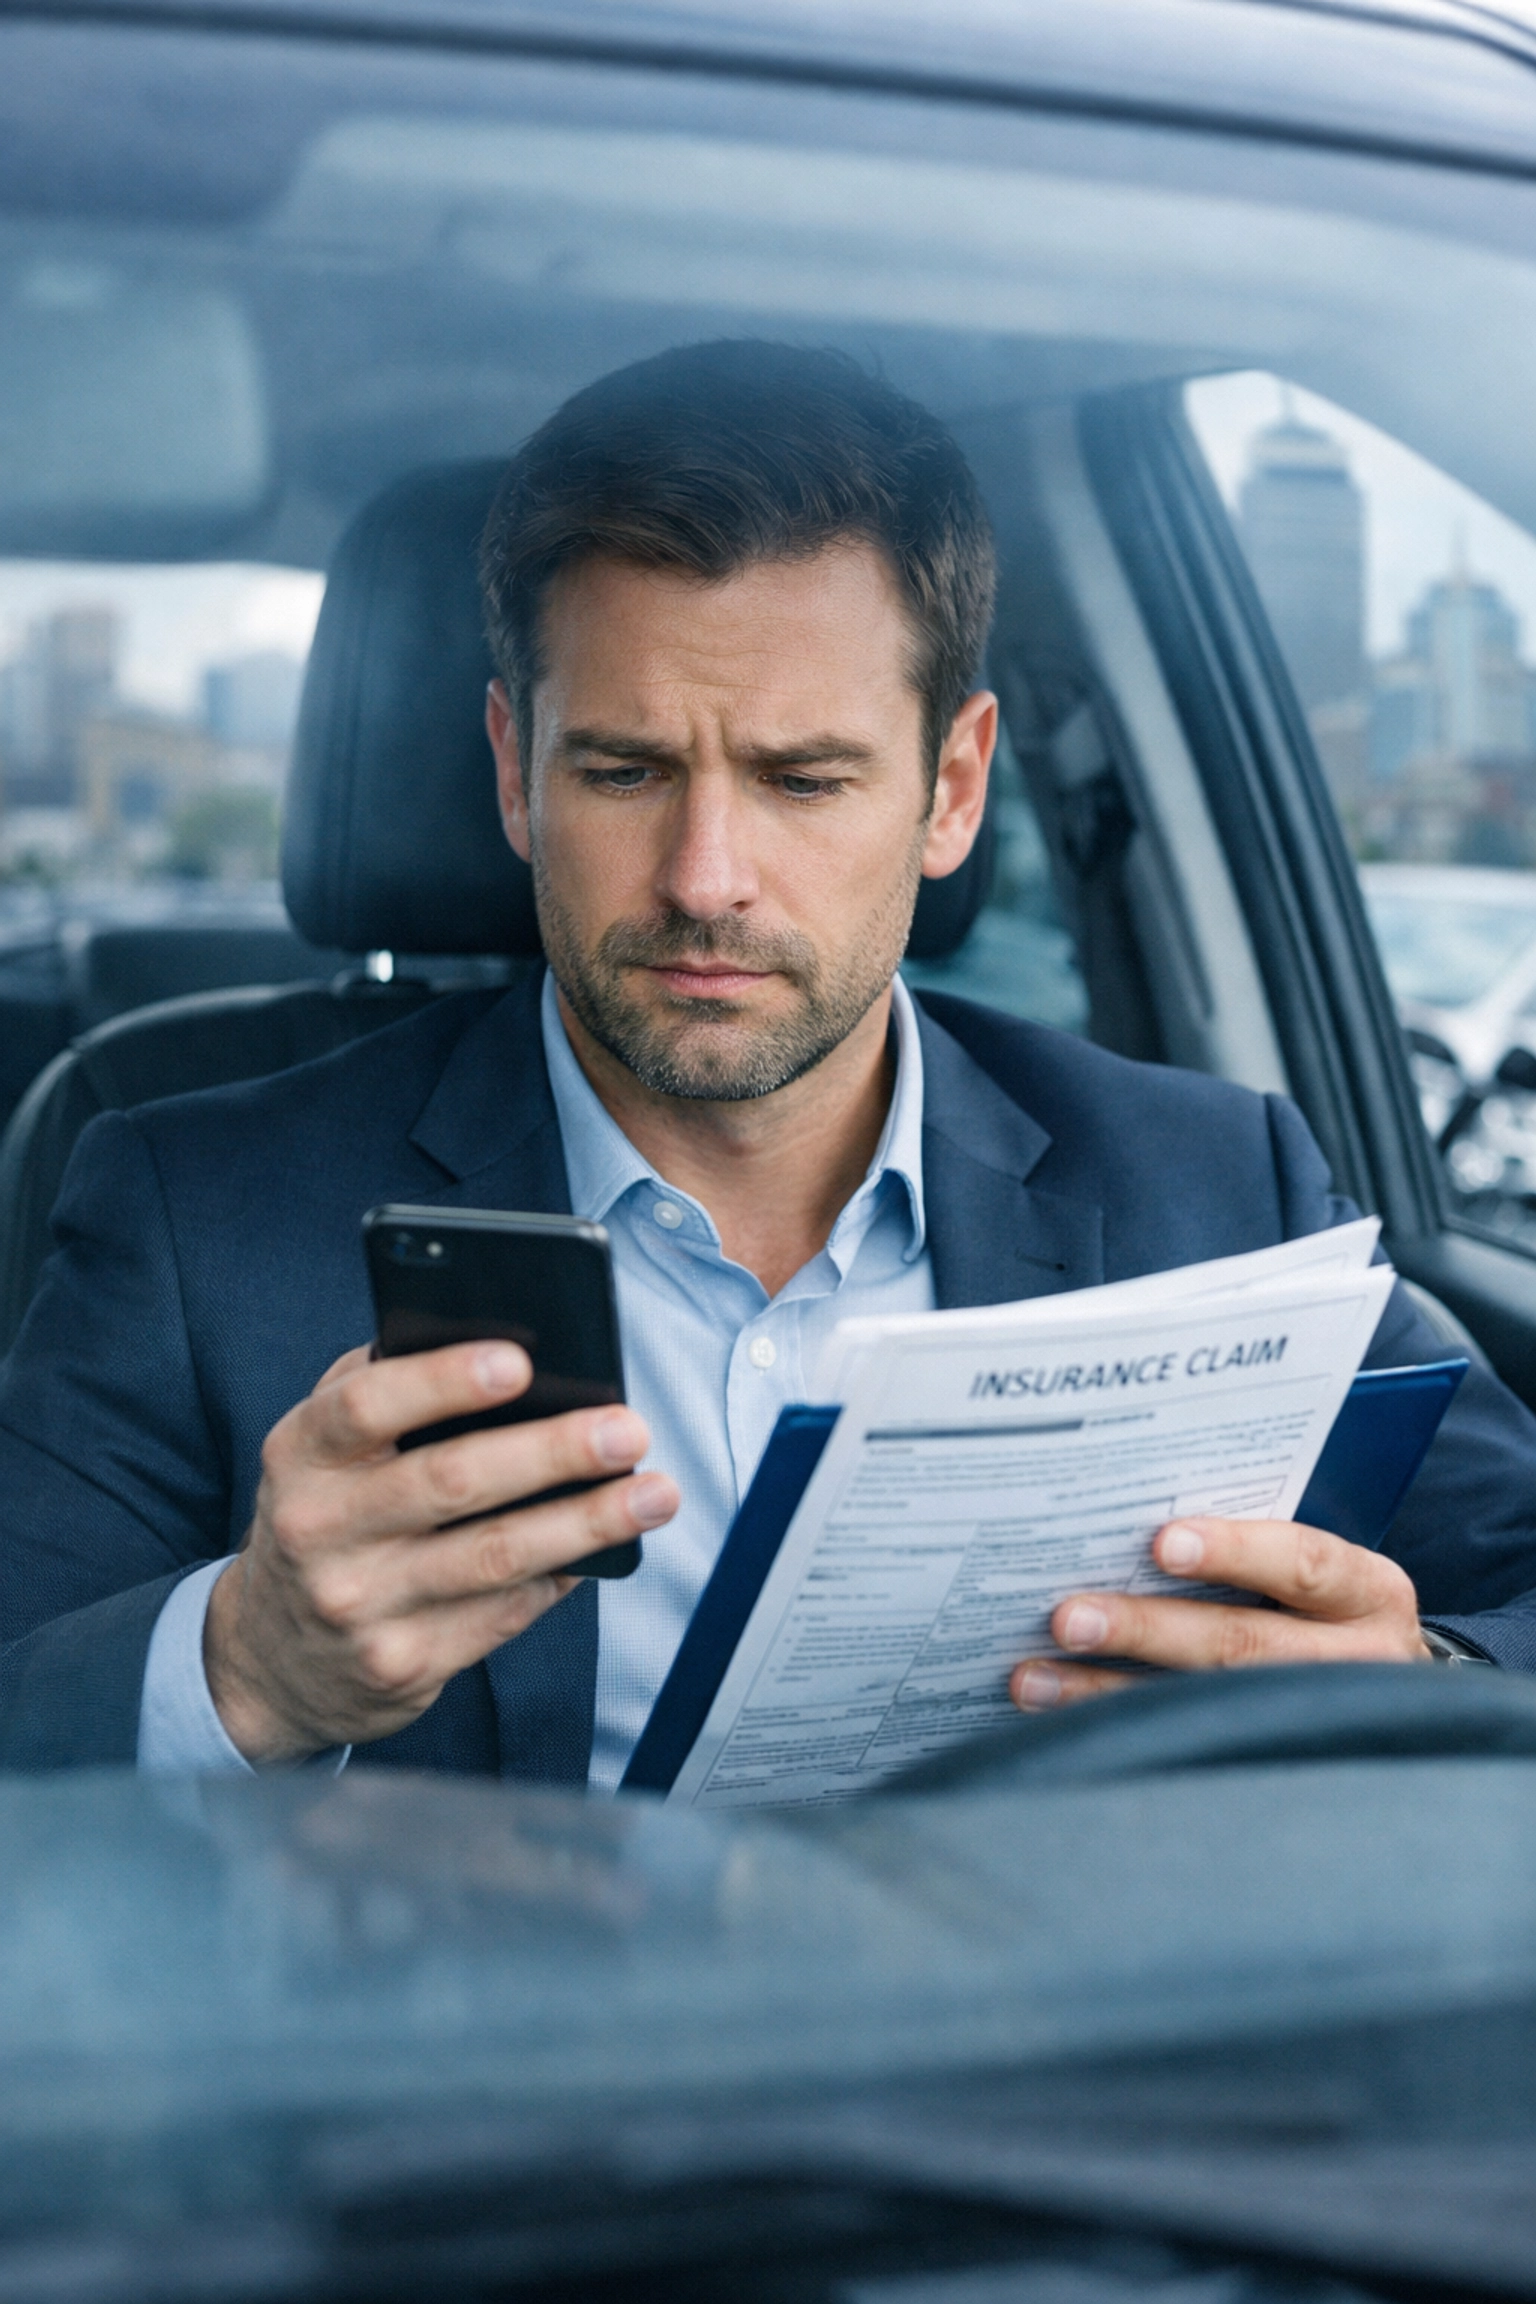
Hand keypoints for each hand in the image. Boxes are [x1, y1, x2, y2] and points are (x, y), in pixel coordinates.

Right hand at [205, 1341, 677, 1764]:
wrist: (271, 1659)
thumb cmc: (330, 1515)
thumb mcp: (325, 1448)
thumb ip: (387, 1387)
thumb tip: (508, 1350)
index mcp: (301, 1454)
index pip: (366, 1406)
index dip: (443, 1381)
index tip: (520, 1362)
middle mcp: (320, 1531)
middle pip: (450, 1481)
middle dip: (552, 1451)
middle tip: (627, 1429)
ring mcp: (359, 1606)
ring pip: (494, 1557)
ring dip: (587, 1522)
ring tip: (656, 1493)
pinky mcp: (401, 1666)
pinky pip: (503, 1614)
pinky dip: (561, 1577)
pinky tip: (608, 1550)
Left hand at [1009, 1516, 1431, 1712]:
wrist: (1394, 1707)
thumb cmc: (1327, 1613)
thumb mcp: (1317, 1575)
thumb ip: (1251, 1548)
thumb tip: (1124, 1522)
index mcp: (1368, 1592)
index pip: (1305, 1564)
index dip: (1233, 1551)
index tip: (1160, 1543)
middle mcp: (1357, 1663)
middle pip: (1243, 1646)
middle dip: (1145, 1629)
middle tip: (1067, 1617)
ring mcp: (1317, 1726)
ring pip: (1205, 1708)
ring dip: (1108, 1690)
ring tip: (1033, 1679)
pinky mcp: (1276, 1772)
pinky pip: (1190, 1752)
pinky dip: (1120, 1731)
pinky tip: (1062, 1722)